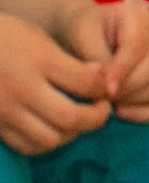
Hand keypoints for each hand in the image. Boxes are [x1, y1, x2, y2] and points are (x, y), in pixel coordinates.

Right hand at [0, 13, 110, 153]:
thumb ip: (68, 61)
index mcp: (39, 60)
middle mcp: (22, 88)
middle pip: (72, 118)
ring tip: (77, 121)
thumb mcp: (37, 36)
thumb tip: (98, 78)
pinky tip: (52, 129)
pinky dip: (45, 142)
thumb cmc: (3, 36)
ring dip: (71, 134)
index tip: (105, 88)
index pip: (87, 84)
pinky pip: (26, 146)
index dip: (104, 89)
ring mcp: (5, 110)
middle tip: (100, 110)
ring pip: (50, 139)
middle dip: (96, 118)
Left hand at [59, 0, 148, 120]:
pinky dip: (146, 113)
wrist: (85, 35)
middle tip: (102, 98)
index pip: (137, 46)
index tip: (103, 90)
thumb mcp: (81, 37)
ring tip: (108, 102)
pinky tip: (122, 112)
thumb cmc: (81, 33)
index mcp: (140, 18)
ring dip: (134, 100)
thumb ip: (96, 59)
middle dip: (128, 88)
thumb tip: (109, 88)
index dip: (121, 70)